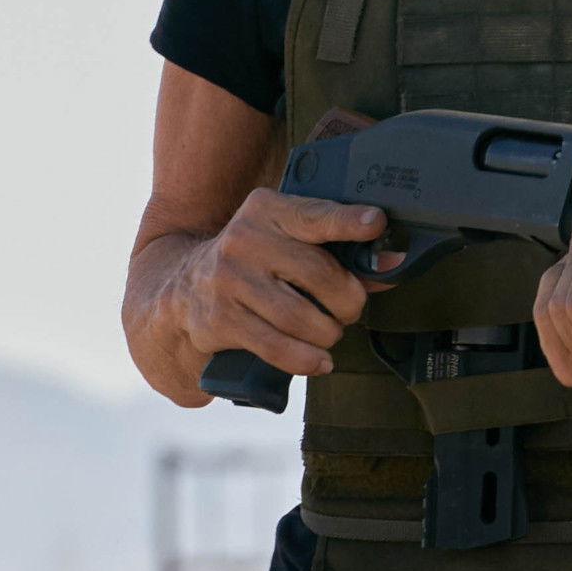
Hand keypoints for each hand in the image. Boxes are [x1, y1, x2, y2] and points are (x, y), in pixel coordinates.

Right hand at [177, 189, 389, 377]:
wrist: (183, 288)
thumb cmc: (254, 262)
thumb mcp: (285, 240)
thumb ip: (335, 250)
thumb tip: (388, 266)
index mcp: (266, 210)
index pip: (314, 215)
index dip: (348, 222)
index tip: (376, 224)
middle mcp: (244, 239)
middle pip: (318, 274)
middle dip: (348, 300)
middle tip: (350, 309)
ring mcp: (229, 279)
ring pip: (301, 316)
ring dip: (328, 332)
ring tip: (331, 333)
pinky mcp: (220, 319)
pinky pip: (276, 346)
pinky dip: (306, 359)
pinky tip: (320, 361)